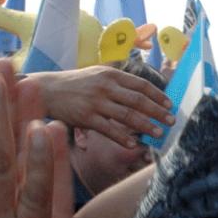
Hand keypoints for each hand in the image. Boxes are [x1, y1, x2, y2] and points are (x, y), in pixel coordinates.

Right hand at [32, 65, 174, 147]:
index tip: (170, 104)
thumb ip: (118, 80)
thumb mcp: (97, 73)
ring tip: (158, 134)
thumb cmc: (75, 83)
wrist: (46, 89)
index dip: (158, 95)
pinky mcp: (85, 117)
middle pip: (138, 100)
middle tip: (171, 121)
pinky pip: (108, 129)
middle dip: (157, 112)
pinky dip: (122, 137)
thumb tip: (142, 90)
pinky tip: (133, 144)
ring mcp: (95, 102)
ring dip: (145, 126)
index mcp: (111, 74)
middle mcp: (105, 86)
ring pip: (127, 116)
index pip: (141, 84)